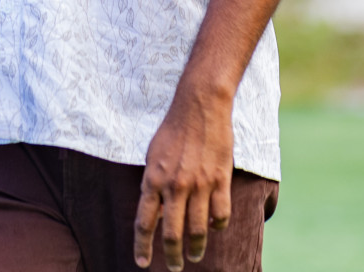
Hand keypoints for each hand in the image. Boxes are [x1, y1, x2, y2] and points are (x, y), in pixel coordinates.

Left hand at [134, 90, 234, 270]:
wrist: (198, 108)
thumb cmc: (171, 131)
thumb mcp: (152, 157)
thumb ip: (152, 185)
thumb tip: (153, 213)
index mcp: (152, 179)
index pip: (144, 222)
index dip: (142, 246)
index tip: (142, 263)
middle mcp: (174, 186)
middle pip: (172, 232)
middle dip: (171, 256)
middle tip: (174, 268)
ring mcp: (199, 184)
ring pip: (198, 229)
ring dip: (196, 247)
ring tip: (194, 256)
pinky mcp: (220, 180)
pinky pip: (221, 214)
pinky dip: (218, 226)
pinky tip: (215, 228)